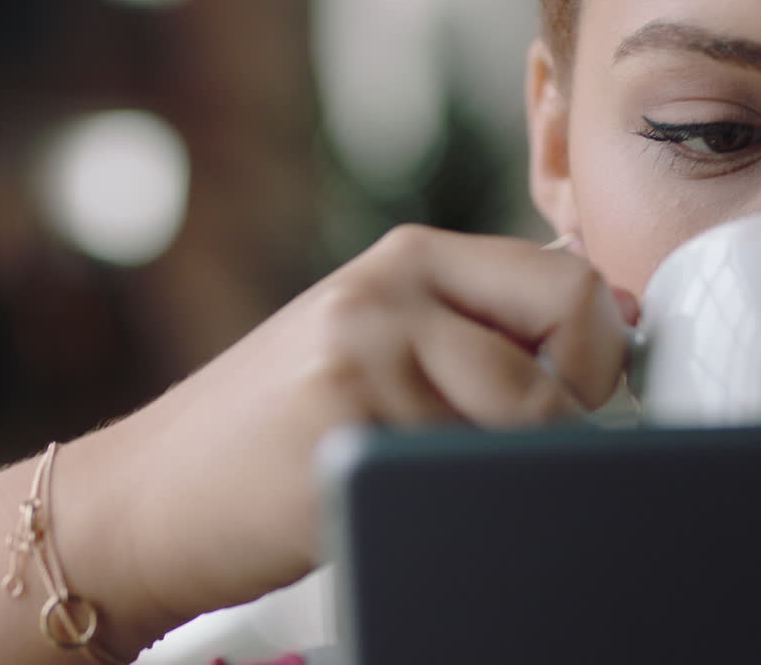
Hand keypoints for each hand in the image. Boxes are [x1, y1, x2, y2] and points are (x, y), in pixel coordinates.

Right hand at [111, 225, 636, 621]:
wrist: (147, 497)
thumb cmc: (277, 427)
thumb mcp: (379, 337)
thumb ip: (482, 320)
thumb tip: (613, 310)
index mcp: (410, 258)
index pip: (572, 275)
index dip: (598, 347)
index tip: (572, 394)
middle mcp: (390, 289)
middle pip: (574, 322)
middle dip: (577, 400)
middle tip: (520, 443)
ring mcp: (366, 354)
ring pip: (534, 415)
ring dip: (516, 463)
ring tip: (439, 475)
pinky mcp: (346, 430)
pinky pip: (471, 472)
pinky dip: (466, 501)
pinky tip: (404, 499)